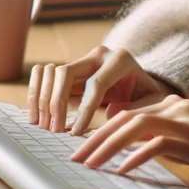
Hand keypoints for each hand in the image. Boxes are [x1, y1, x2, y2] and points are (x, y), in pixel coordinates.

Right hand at [27, 45, 176, 133]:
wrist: (143, 84)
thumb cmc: (149, 98)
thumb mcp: (152, 103)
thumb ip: (138, 108)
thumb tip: (110, 113)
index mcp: (120, 59)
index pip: (96, 84)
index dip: (84, 110)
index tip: (75, 133)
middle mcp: (98, 55)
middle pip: (66, 73)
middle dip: (57, 103)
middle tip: (53, 130)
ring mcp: (82, 59)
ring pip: (51, 72)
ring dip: (42, 99)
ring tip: (41, 125)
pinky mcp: (71, 69)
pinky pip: (45, 75)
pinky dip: (37, 93)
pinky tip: (35, 116)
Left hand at [69, 94, 188, 186]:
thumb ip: (162, 139)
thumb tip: (131, 150)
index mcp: (174, 105)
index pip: (128, 113)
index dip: (102, 130)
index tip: (83, 148)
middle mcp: (176, 107)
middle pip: (125, 118)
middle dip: (96, 138)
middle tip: (75, 157)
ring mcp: (185, 122)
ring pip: (135, 127)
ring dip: (107, 146)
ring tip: (89, 163)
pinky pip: (157, 145)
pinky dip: (136, 157)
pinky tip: (121, 170)